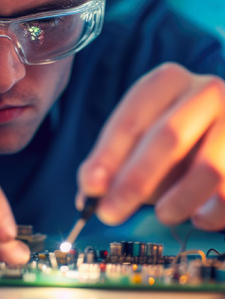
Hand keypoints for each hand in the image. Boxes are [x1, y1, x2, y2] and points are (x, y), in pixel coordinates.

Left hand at [77, 62, 224, 230]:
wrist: (221, 128)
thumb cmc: (172, 134)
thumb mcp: (138, 136)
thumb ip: (111, 162)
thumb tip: (87, 196)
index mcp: (166, 81)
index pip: (131, 120)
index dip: (108, 156)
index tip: (90, 187)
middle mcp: (205, 91)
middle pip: (167, 139)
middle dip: (135, 182)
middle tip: (110, 213)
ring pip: (207, 168)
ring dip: (177, 202)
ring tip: (163, 215)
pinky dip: (211, 213)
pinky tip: (198, 217)